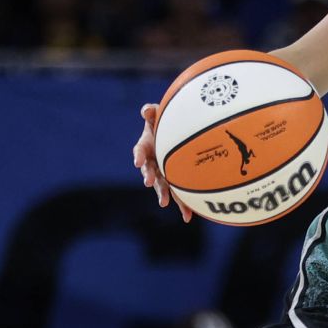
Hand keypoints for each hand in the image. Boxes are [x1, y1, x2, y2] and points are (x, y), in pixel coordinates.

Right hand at [132, 103, 192, 221]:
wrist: (177, 134)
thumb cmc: (165, 123)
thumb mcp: (158, 115)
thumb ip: (152, 112)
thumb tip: (146, 110)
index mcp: (146, 146)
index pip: (140, 151)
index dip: (139, 155)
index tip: (138, 161)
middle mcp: (152, 162)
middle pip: (149, 171)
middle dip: (149, 176)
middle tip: (149, 182)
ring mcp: (163, 173)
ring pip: (162, 186)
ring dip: (163, 193)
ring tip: (164, 202)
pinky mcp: (175, 182)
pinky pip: (179, 194)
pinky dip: (184, 206)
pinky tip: (189, 217)